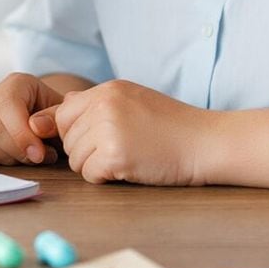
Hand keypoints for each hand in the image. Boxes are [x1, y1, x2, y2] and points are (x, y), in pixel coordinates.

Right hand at [0, 72, 65, 164]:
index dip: (21, 134)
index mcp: (16, 83)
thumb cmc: (56, 120)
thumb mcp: (64, 115)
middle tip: (38, 159)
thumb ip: (55, 118)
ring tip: (27, 159)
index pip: (8, 105)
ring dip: (3, 158)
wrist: (47, 124)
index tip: (39, 154)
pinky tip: (9, 161)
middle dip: (15, 150)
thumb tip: (37, 126)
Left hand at [31, 79, 212, 185]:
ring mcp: (108, 129)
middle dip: (85, 151)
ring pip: (75, 158)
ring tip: (125, 159)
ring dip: (94, 166)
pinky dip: (104, 178)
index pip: (63, 113)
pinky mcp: (115, 156)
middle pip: (67, 138)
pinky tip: (128, 170)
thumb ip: (99, 103)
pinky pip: (89, 174)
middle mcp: (104, 105)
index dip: (75, 132)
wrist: (205, 142)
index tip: (96, 141)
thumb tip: (63, 106)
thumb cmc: (174, 125)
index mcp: (108, 89)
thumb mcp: (134, 100)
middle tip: (117, 152)